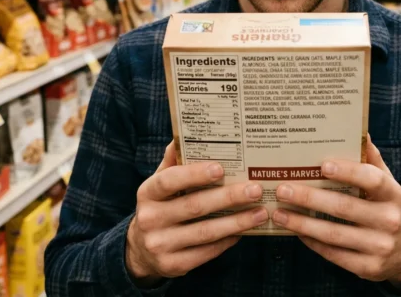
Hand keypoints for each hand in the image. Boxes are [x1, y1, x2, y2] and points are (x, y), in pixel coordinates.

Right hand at [126, 142, 268, 285]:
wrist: (141, 250)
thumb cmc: (160, 207)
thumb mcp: (159, 185)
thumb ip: (172, 163)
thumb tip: (182, 136)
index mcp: (147, 193)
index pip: (169, 181)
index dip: (194, 174)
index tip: (221, 168)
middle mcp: (150, 219)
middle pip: (194, 207)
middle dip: (228, 197)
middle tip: (255, 189)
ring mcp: (160, 244)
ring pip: (205, 232)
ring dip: (236, 222)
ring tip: (260, 212)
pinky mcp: (173, 265)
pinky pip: (206, 252)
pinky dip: (227, 241)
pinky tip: (244, 231)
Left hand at [271, 139, 400, 289]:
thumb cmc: (387, 208)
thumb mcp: (387, 184)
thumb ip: (372, 160)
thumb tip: (360, 131)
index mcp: (392, 194)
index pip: (372, 179)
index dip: (348, 172)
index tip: (322, 165)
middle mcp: (389, 220)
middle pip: (345, 208)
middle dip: (310, 198)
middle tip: (283, 189)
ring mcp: (380, 246)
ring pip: (334, 234)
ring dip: (303, 223)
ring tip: (279, 213)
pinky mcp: (368, 268)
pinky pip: (334, 255)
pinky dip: (312, 242)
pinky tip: (295, 231)